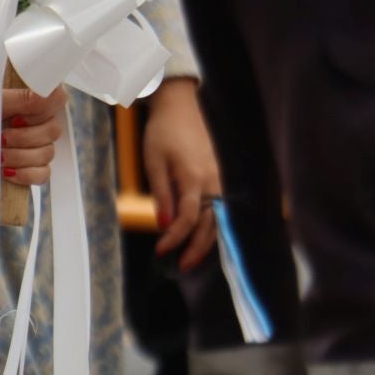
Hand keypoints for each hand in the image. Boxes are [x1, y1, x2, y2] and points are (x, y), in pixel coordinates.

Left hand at [0, 86, 66, 192]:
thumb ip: (15, 98)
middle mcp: (31, 123)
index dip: (45, 107)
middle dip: (26, 137)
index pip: (56, 98)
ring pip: (47, 153)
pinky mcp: (26, 172)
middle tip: (1, 138)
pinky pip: (44, 174)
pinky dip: (26, 175)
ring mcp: (30, 149)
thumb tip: (47, 93)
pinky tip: (7, 173)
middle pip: (53, 129)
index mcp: (22, 101)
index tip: (20, 115)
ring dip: (20, 156)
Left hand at [142, 77, 220, 272]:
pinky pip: (220, 208)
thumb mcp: (154, 162)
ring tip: (191, 259)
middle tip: (182, 267)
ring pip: (219, 219)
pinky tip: (201, 237)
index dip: (175, 239)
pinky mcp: (221, 177)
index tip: (161, 252)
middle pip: (209, 225)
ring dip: (207, 242)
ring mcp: (220, 179)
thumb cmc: (162, 133)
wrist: (180, 107)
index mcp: (194, 178)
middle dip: (196, 249)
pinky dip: (212, 226)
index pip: (187, 218)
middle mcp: (213, 181)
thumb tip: (165, 225)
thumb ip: (162, 194)